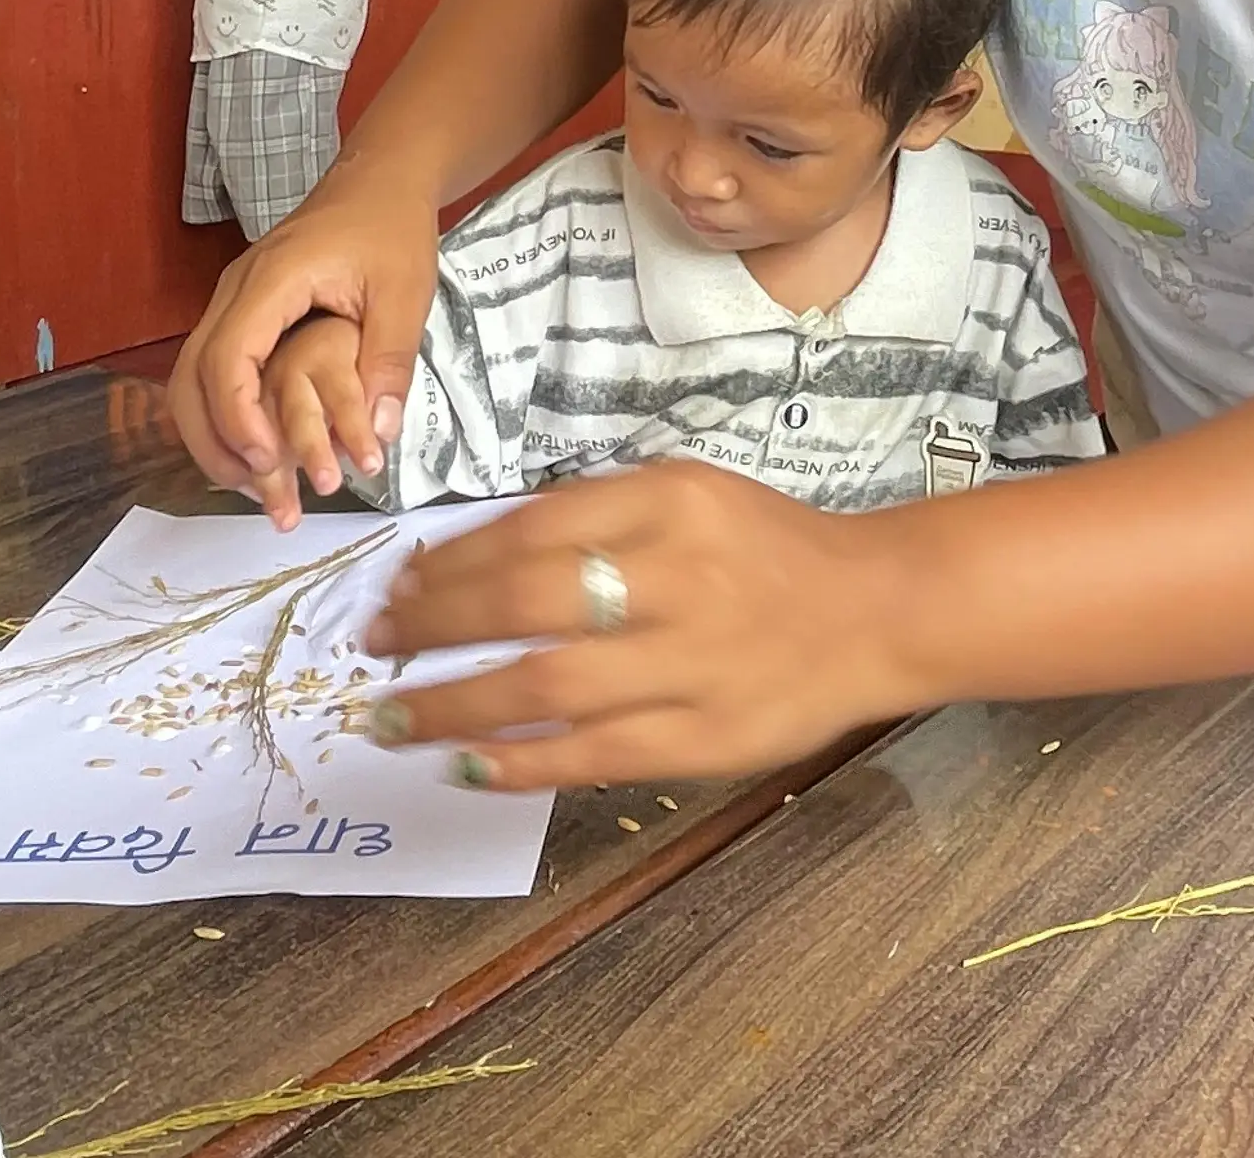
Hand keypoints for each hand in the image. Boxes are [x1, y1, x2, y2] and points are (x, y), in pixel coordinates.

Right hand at [169, 166, 438, 522]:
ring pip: (191, 378)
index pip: (228, 359)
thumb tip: (381, 434)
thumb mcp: (406, 292)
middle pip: (191, 376)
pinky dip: (224, 414)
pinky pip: (213, 369)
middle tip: (261, 491)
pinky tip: (259, 450)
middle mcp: (237, 289)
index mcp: (273, 279)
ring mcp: (234, 298)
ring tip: (259, 484)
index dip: (238, 419)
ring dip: (214, 435)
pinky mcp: (242, 310)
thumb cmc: (392, 227)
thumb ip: (390, 360)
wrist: (380, 178)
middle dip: (215, 442)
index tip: (267, 463)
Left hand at [362, 462, 913, 787]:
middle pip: (525, 602)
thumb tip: (468, 559)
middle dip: (434, 626)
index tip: (398, 584)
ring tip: (392, 714)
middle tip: (378, 644)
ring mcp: (692, 663)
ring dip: (453, 704)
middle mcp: (676, 576)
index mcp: (669, 501)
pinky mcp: (706, 739)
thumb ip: (593, 517)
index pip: (530, 528)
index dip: (449, 561)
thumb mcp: (686, 492)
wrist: (876, 610)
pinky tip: (467, 762)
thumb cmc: (765, 547)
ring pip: (546, 686)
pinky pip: (593, 754)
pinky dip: (522, 761)